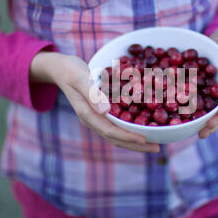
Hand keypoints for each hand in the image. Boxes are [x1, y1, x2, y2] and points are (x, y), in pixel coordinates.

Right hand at [30, 51, 159, 152]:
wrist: (60, 69)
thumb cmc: (70, 71)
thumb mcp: (79, 77)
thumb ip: (92, 93)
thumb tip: (105, 111)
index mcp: (88, 114)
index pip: (110, 131)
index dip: (128, 137)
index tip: (145, 139)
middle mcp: (93, 120)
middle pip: (115, 138)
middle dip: (136, 145)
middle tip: (157, 148)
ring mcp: (96, 118)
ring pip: (117, 135)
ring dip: (135, 141)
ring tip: (154, 143)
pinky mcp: (100, 113)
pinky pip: (117, 126)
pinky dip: (130, 130)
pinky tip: (143, 128)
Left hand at [198, 28, 217, 138]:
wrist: (216, 41)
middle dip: (217, 121)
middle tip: (206, 129)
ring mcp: (216, 96)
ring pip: (213, 113)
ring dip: (207, 124)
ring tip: (199, 134)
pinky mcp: (204, 95)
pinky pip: (200, 106)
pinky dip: (194, 115)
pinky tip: (185, 122)